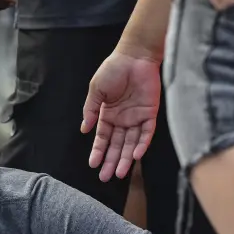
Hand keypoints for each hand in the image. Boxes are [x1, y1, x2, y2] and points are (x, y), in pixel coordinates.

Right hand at [81, 47, 162, 181]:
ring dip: (125, 159)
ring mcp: (137, 117)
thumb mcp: (96, 90)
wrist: (135, 55)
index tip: (93, 165)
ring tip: (119, 173)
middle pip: (116, 145)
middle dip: (111, 161)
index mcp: (108, 114)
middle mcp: (122, 119)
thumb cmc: (114, 69)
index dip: (98, 151)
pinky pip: (146, 133)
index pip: (103, 138)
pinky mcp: (150, 114)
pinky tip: (135, 156)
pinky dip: (141, 144)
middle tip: (105, 177)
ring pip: (131, 143)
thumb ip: (90, 110)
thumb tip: (83, 130)